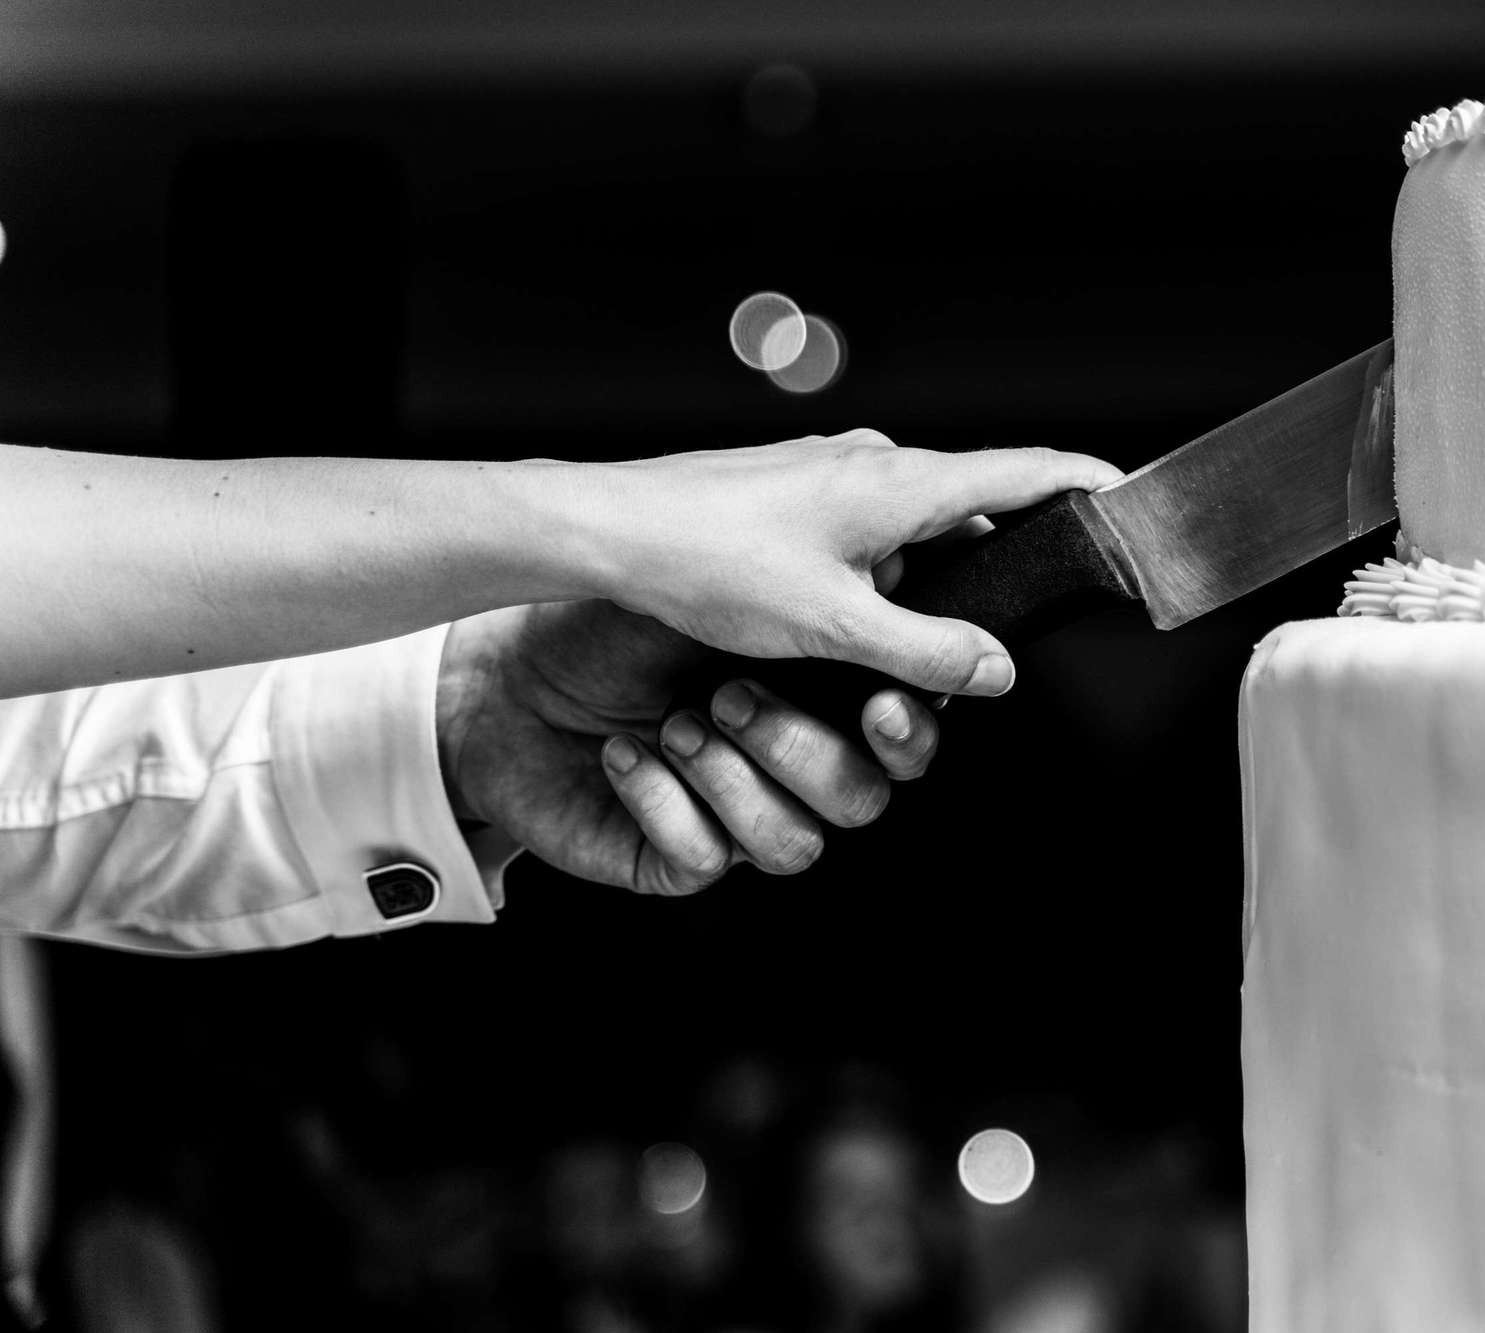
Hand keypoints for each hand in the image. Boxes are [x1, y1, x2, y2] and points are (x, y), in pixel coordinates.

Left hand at [436, 599, 940, 893]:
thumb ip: (878, 617)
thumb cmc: (618, 614)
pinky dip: (664, 800)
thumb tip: (973, 636)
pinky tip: (631, 752)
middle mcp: (786, 752)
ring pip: (797, 841)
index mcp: (821, 685)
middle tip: (738, 696)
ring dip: (735, 776)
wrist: (495, 667)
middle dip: (806, 749)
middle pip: (868, 794)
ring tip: (679, 717)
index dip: (907, 729)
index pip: (910, 728)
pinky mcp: (676, 854)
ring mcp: (735, 810)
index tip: (879, 706)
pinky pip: (707, 857)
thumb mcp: (753, 591)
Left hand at [566, 431, 1119, 695]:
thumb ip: (925, 648)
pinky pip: (872, 530)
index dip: (1087, 484)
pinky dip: (884, 570)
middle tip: (1007, 620)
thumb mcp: (830, 625)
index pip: (1027, 472)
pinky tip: (847, 618)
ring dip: (931, 576)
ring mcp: (834, 475)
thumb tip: (995, 670)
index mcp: (902, 484)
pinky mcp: (797, 494)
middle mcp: (875, 466)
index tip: (1132, 492)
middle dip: (1001, 561)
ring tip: (906, 637)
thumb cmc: (707, 560)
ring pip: (919, 525)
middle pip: (978, 506)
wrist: (608, 528)